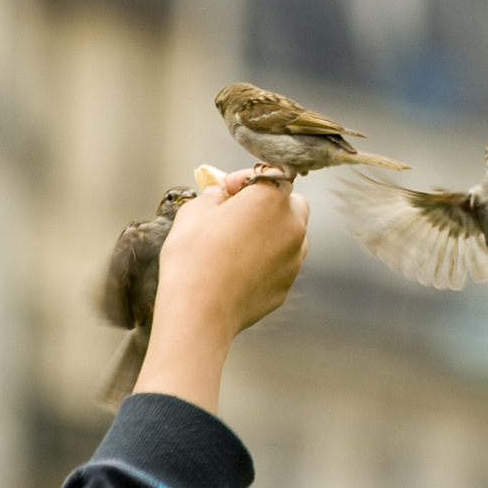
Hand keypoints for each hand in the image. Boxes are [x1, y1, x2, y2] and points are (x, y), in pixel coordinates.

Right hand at [133, 169, 308, 411]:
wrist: (199, 313)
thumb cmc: (194, 259)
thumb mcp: (192, 214)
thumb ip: (210, 197)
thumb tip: (218, 195)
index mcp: (271, 200)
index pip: (271, 174)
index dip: (246, 179)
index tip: (227, 189)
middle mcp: (292, 226)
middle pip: (290, 203)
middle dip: (269, 204)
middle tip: (238, 213)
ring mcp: (294, 258)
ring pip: (291, 235)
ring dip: (272, 232)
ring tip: (238, 242)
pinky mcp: (287, 285)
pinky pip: (282, 264)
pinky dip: (267, 261)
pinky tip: (239, 269)